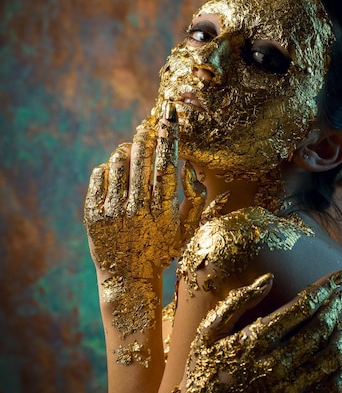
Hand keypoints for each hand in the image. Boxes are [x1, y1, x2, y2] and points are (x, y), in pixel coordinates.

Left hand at [83, 103, 205, 335]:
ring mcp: (113, 211)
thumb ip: (195, 199)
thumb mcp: (187, 230)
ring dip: (127, 151)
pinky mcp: (93, 214)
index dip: (169, 136)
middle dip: (145, 136)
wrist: (128, 277)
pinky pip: (99, 175)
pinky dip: (108, 168)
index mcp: (163, 210)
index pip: (167, 164)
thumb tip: (188, 167)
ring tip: (132, 152)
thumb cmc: (162, 249)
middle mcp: (137, 208)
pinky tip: (116, 174)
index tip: (169, 115)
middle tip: (147, 127)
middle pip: (141, 157)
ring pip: (119, 162)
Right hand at [142, 270, 341, 392]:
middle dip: (334, 306)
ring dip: (340, 334)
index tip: (338, 276)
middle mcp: (275, 362)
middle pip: (320, 327)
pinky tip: (338, 356)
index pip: (302, 306)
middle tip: (340, 294)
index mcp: (256, 339)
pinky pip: (331, 388)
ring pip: (331, 356)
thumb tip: (269, 278)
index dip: (324, 288)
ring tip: (338, 322)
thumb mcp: (208, 330)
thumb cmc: (202, 367)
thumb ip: (238, 301)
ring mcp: (287, 387)